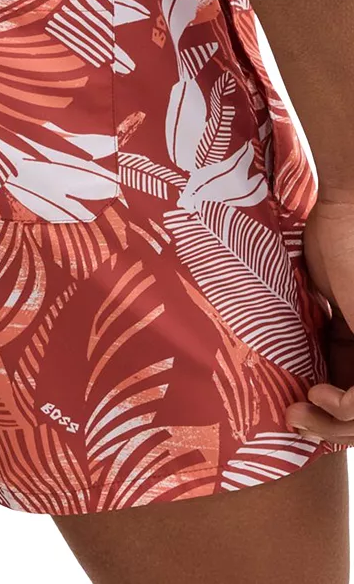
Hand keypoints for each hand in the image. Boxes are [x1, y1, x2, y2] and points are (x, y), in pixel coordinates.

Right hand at [285, 188, 353, 443]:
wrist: (344, 208)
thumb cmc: (333, 242)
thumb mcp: (325, 303)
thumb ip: (325, 336)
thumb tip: (304, 371)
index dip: (333, 418)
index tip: (296, 408)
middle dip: (331, 431)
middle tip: (295, 419)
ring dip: (333, 426)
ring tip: (302, 408)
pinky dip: (343, 408)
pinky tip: (318, 391)